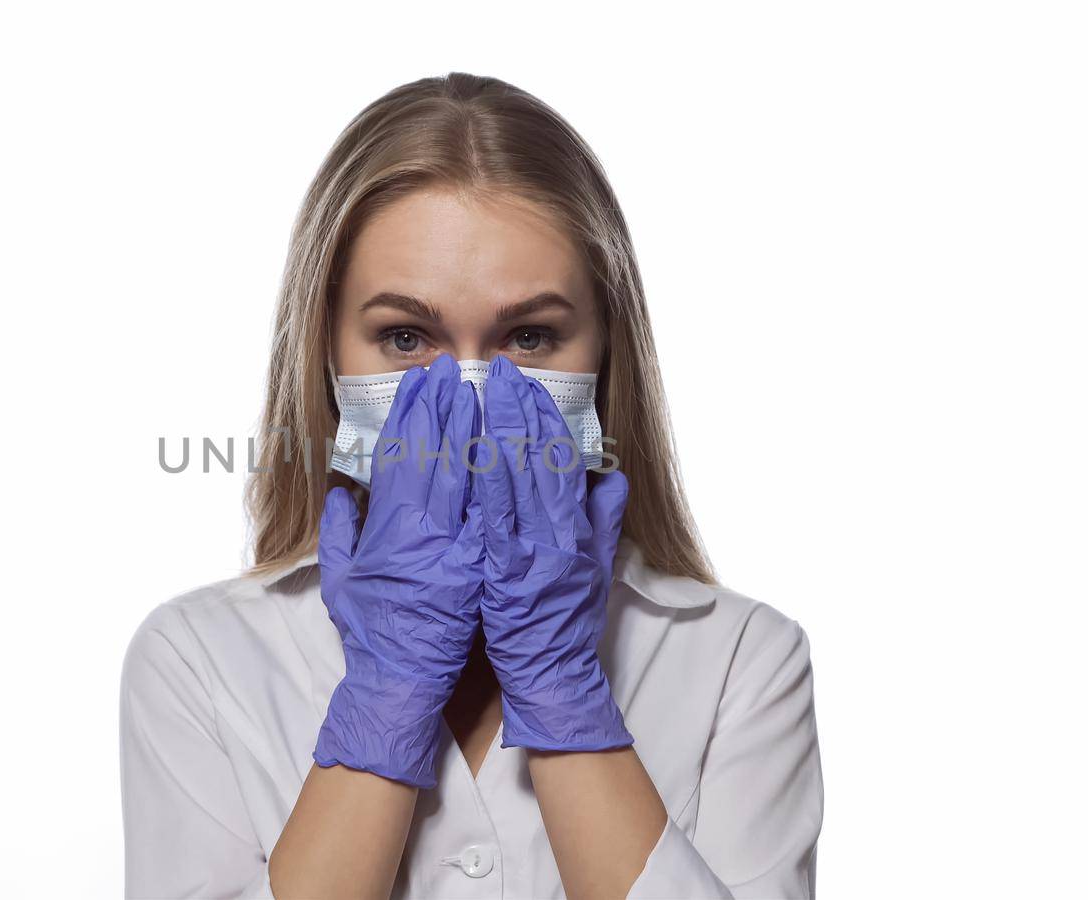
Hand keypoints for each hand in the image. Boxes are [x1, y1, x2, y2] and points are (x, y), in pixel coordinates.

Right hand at [313, 354, 484, 787]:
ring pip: (475, 470)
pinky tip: (523, 441)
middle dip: (447, 405)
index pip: (402, 453)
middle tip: (457, 368)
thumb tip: (341, 492)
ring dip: (483, 424)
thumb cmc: (371, 633)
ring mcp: (457, 547)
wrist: (404, 682)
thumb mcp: (339, 579)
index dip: (413, 413)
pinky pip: (507, 509)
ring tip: (492, 388)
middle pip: (439, 452)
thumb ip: (338, 532)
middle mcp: (422, 531)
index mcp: (385, 527)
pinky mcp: (487, 566)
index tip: (423, 381)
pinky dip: (515, 473)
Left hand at [474, 355, 632, 750]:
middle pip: (536, 457)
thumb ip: (603, 519)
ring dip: (500, 429)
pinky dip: (487, 479)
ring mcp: (532, 549)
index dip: (541, 416)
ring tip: (483, 389)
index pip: (558, 457)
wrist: (551, 672)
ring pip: (516, 476)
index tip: (525, 383)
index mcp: (575, 525)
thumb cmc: (566, 621)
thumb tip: (611, 477)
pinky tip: (475, 447)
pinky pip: (496, 515)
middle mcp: (557, 531)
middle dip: (517, 408)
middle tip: (500, 369)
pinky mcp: (507, 569)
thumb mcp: (597, 566)